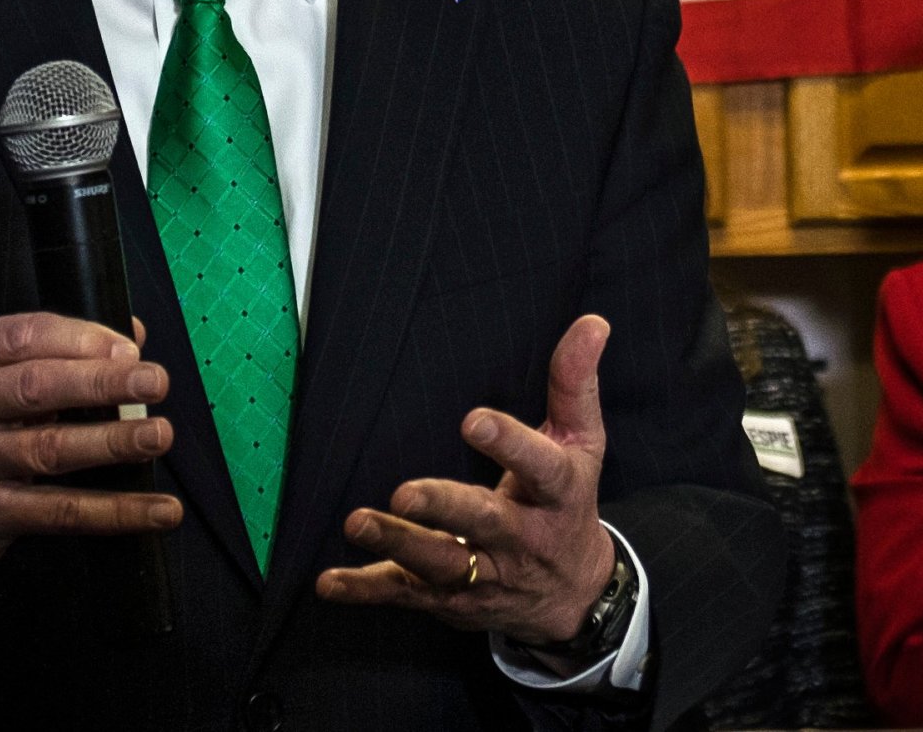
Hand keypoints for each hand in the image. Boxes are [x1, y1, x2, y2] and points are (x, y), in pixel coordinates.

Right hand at [0, 312, 179, 613]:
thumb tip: (128, 339)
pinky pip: (61, 511)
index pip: (22, 336)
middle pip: (36, 387)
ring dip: (112, 441)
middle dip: (101, 382)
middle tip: (153, 381)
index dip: (81, 338)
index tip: (127, 349)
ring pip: (50, 448)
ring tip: (157, 435)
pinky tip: (158, 510)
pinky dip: (116, 511)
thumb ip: (45, 357)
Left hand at [315, 314, 615, 646]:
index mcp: (556, 493)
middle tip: (405, 493)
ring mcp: (486, 574)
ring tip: (358, 523)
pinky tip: (330, 582)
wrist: (574, 596)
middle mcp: (521, 538)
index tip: (474, 420)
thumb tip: (592, 322)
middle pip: (483, 523)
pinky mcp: (452, 600)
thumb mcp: (581, 444)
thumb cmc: (567, 504)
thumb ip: (574, 384)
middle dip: (444, 509)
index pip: (540, 467)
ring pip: (442, 564)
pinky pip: (407, 595)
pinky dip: (367, 590)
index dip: (510, 443)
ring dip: (398, 545)